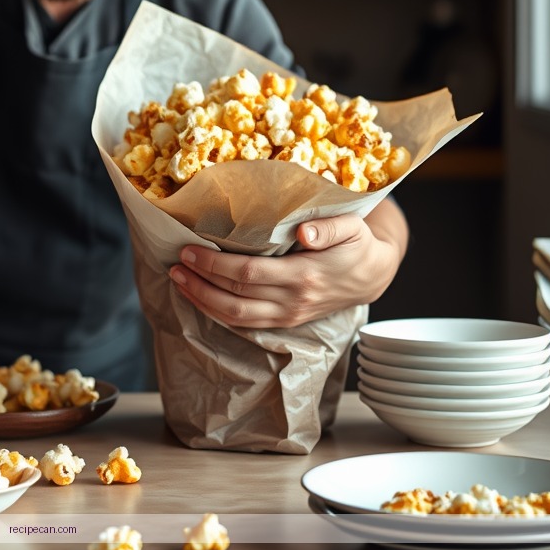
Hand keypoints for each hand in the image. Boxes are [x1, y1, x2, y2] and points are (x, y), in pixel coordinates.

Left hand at [167, 200, 406, 327]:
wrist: (374, 274)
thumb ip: (329, 227)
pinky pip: (245, 323)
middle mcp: (293, 301)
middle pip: (236, 298)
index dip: (215, 265)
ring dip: (202, 300)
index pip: (249, 274)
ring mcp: (289, 315)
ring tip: (178, 280)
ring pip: (236, 317)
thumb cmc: (358, 243)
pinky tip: (198, 296)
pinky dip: (217, 312)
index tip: (189, 250)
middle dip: (200, 282)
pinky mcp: (285, 321)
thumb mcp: (353, 226)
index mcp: (305, 276)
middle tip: (175, 264)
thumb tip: (303, 232)